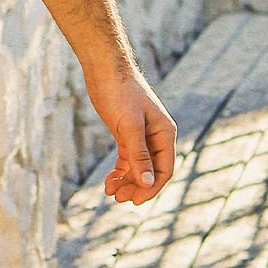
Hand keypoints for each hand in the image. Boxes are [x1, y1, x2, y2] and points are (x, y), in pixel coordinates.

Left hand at [84, 63, 176, 205]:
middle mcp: (156, 136)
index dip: (151, 188)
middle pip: (150, 171)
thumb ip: (138, 154)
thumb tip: (147, 183)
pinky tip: (109, 180)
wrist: (103, 66)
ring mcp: (141, 134)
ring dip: (126, 181)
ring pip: (137, 166)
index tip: (135, 201)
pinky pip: (127, 158)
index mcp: (164, 134)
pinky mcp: (125, 132)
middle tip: (118, 198)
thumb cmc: (119, 91)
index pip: (163, 170)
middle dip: (136, 186)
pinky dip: (119, 170)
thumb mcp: (129, 125)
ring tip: (110, 192)